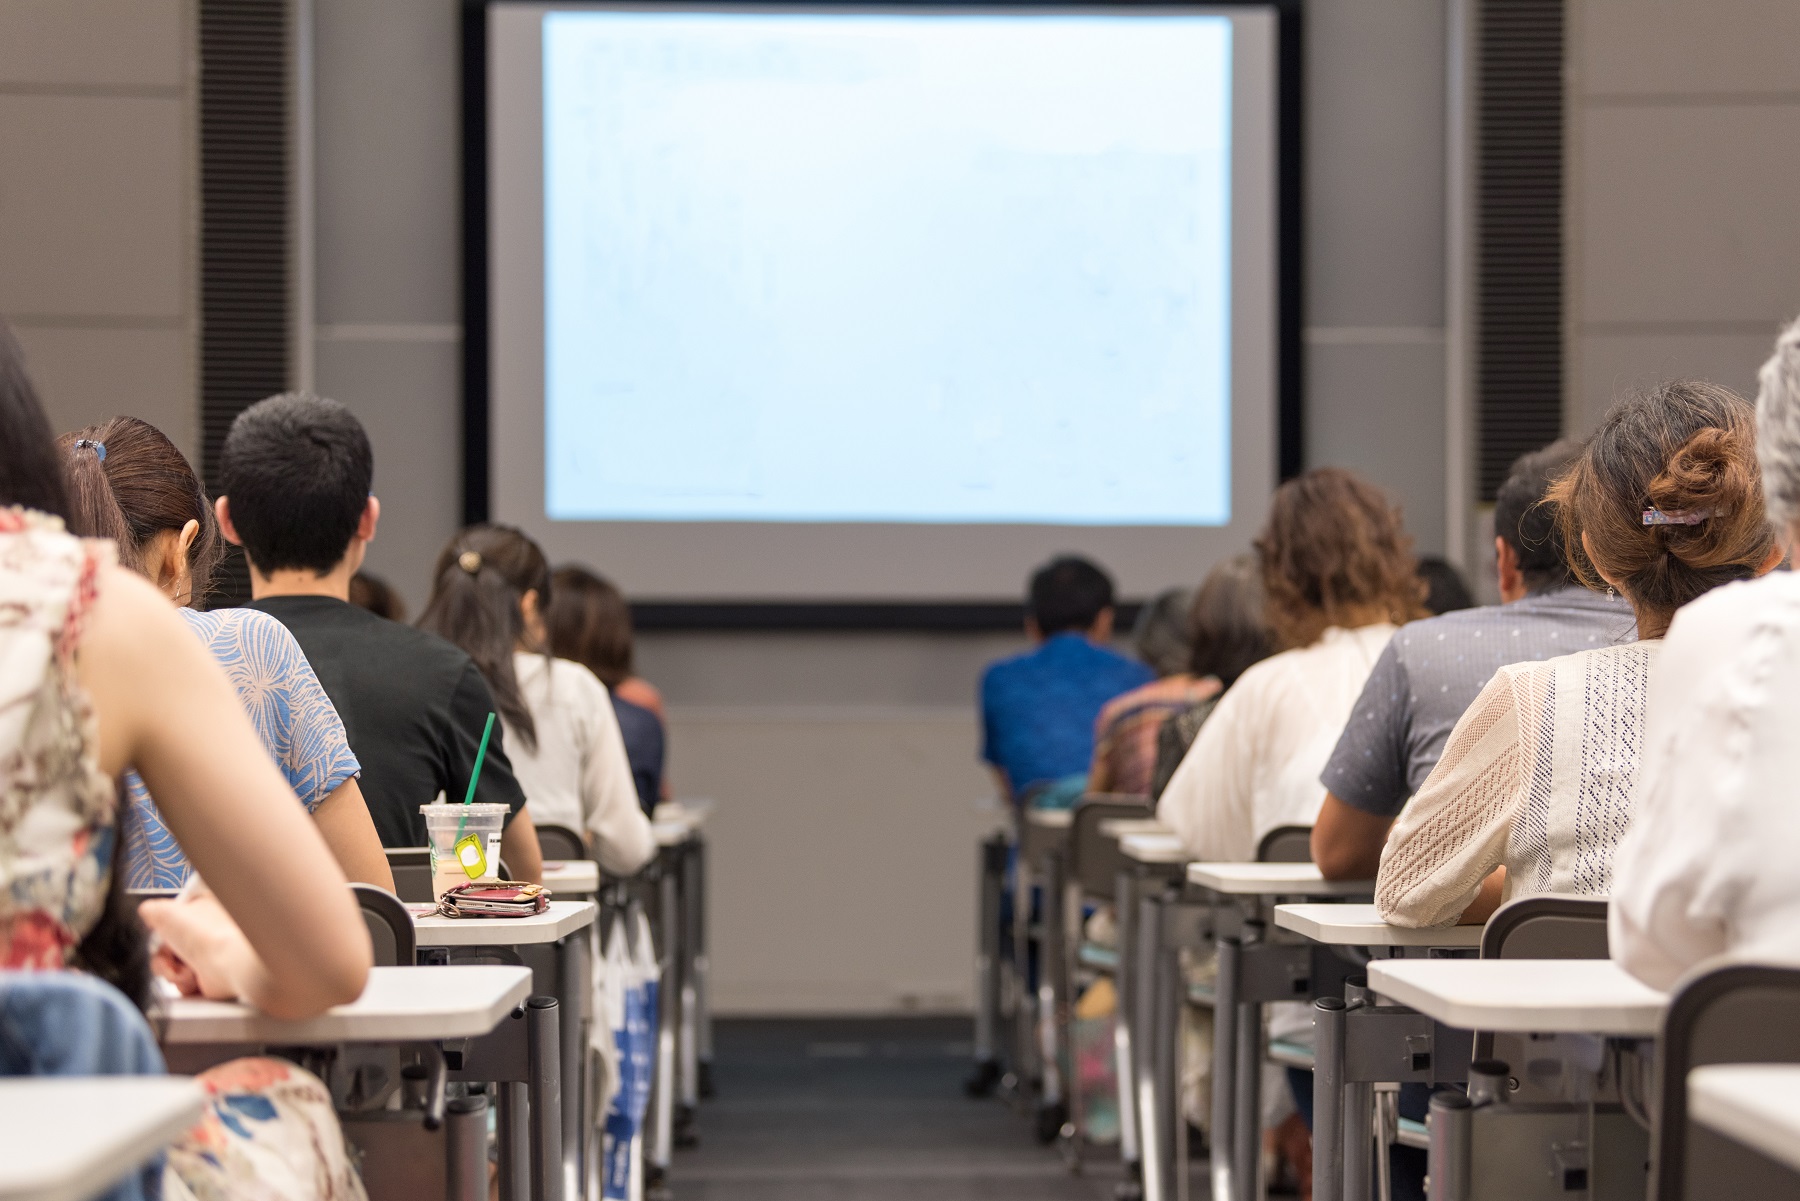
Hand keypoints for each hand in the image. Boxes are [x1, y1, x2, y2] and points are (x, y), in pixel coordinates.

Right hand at [140, 892, 256, 1001]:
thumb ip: (150, 910)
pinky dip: (183, 983)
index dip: (163, 928)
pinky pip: (185, 982)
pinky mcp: (212, 975)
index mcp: (204, 906)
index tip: (160, 931)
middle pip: (170, 944)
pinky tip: (192, 979)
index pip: (174, 916)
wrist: (227, 963)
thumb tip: (147, 913)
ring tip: (184, 969)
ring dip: (171, 970)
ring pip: (174, 965)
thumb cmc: (205, 934)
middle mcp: (210, 929)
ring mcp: (212, 953)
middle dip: (163, 955)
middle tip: (170, 955)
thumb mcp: (165, 911)